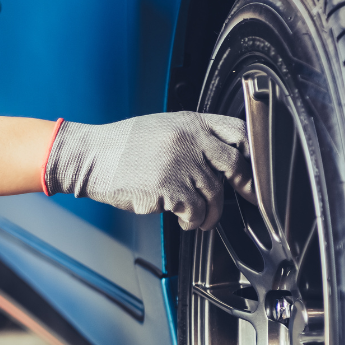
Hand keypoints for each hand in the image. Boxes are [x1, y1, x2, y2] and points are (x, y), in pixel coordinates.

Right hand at [43, 112, 254, 229]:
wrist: (90, 157)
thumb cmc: (121, 146)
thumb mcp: (162, 128)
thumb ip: (192, 138)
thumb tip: (219, 160)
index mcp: (190, 123)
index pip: (237, 132)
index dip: (252, 153)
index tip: (254, 169)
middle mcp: (190, 140)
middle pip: (234, 165)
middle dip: (245, 187)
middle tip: (248, 198)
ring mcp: (181, 164)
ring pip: (214, 195)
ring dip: (210, 212)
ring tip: (200, 218)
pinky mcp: (169, 189)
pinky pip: (194, 211)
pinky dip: (192, 221)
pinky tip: (184, 221)